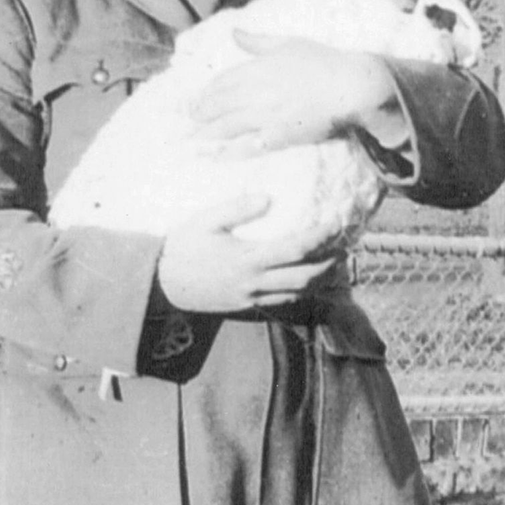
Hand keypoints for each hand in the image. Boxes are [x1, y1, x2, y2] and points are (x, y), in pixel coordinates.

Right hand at [155, 194, 339, 313]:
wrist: (160, 283)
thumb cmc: (182, 246)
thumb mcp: (206, 220)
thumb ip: (238, 208)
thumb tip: (268, 198)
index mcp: (248, 258)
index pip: (296, 248)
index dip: (321, 237)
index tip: (335, 223)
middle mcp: (254, 282)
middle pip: (306, 277)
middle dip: (330, 263)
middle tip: (344, 247)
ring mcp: (251, 297)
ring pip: (298, 293)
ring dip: (320, 280)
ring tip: (333, 264)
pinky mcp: (246, 305)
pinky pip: (282, 301)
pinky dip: (300, 291)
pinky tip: (305, 279)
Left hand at [190, 31, 405, 151]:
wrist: (352, 86)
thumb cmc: (324, 61)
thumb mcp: (289, 43)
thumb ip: (257, 41)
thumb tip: (233, 32)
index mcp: (258, 68)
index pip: (222, 81)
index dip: (207, 92)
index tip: (197, 99)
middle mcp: (257, 92)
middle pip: (219, 104)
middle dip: (200, 113)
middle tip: (188, 121)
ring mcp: (267, 115)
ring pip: (227, 126)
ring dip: (207, 134)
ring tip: (192, 141)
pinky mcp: (279, 135)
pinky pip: (249, 146)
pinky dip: (230, 153)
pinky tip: (217, 158)